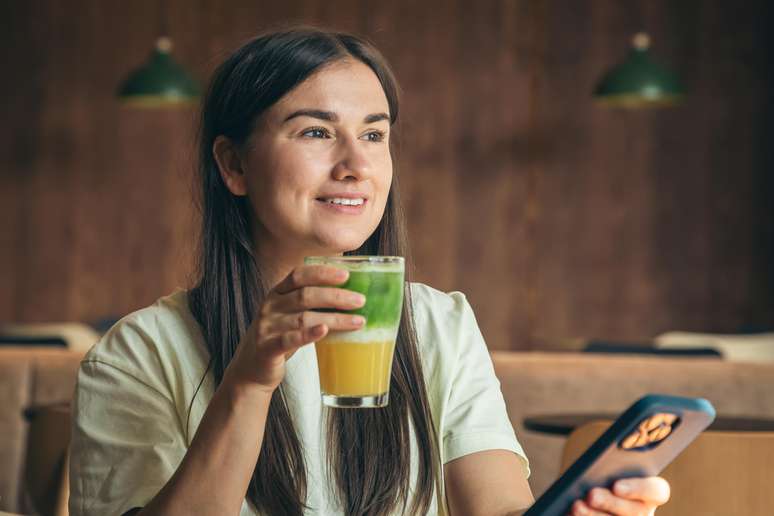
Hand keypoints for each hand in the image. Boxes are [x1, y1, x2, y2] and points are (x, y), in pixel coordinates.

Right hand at [223, 264, 365, 392]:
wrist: (251, 369)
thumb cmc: (279, 337)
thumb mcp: (289, 314)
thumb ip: (309, 303)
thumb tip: (351, 295)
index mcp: (277, 293)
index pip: (298, 275)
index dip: (322, 273)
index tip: (346, 275)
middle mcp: (270, 306)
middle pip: (306, 295)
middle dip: (336, 296)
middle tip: (360, 300)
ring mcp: (267, 327)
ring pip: (304, 318)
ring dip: (334, 319)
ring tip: (358, 321)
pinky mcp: (267, 348)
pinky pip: (289, 339)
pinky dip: (308, 334)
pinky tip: (324, 331)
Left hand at [569, 477, 670, 514]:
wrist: (583, 493)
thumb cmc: (597, 476)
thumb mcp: (604, 467)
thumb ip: (607, 465)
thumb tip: (597, 469)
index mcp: (648, 493)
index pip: (657, 491)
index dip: (639, 489)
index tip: (616, 486)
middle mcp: (642, 513)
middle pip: (636, 512)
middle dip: (611, 503)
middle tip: (591, 495)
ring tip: (576, 506)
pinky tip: (570, 514)